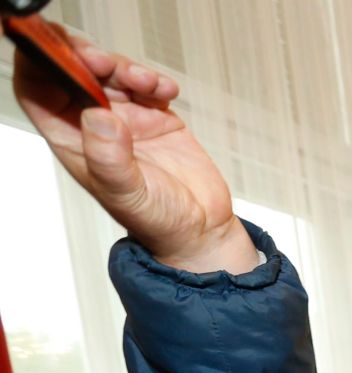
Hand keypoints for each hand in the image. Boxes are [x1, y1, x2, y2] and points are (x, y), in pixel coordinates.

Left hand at [12, 27, 255, 272]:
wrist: (201, 231)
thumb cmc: (159, 223)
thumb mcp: (129, 195)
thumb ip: (109, 158)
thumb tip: (98, 116)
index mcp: (73, 142)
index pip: (38, 92)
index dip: (39, 66)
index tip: (55, 51)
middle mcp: (94, 127)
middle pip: (72, 73)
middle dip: (84, 57)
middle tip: (101, 61)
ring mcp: (125, 120)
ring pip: (109, 73)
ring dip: (124, 67)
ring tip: (144, 81)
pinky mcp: (156, 117)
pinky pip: (146, 84)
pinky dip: (154, 79)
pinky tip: (165, 91)